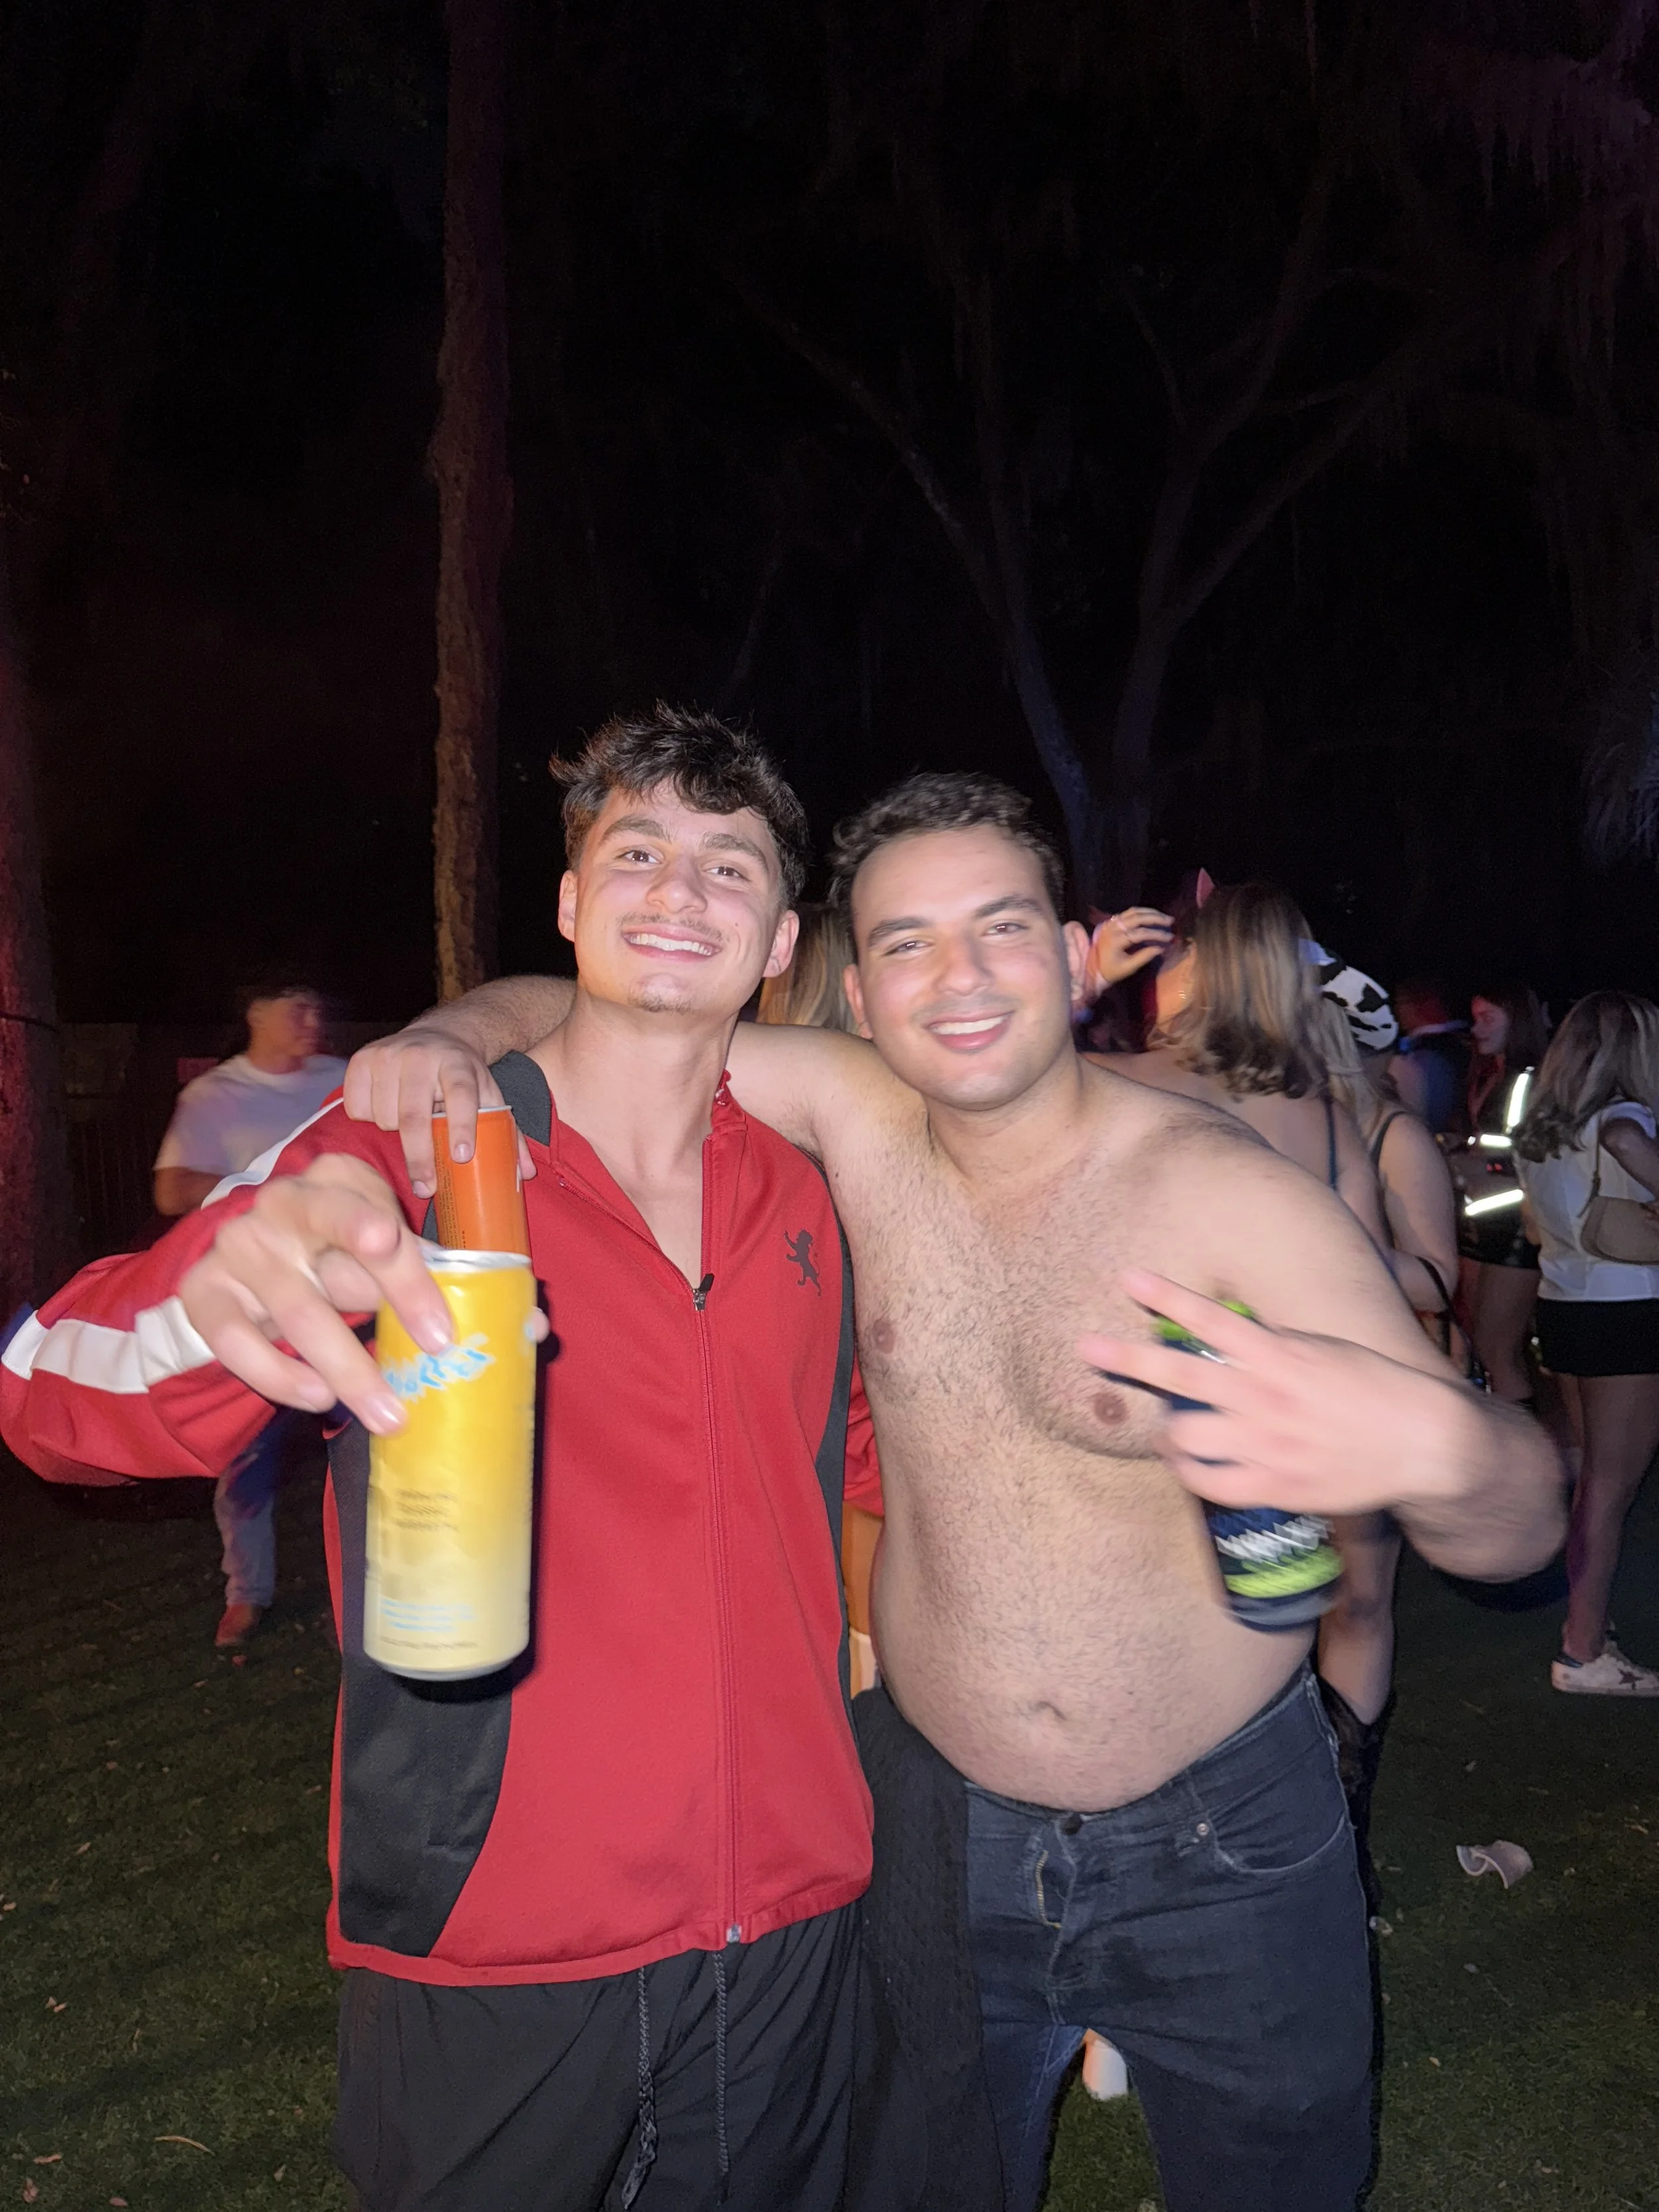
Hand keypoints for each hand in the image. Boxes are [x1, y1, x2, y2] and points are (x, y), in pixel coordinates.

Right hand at [180, 1155, 457, 1432]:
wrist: (252, 1255)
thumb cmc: (334, 1245)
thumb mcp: (374, 1243)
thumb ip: (404, 1268)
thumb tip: (444, 1325)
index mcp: (336, 1179)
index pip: (377, 1226)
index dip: (408, 1279)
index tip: (438, 1332)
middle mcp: (283, 1202)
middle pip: (337, 1264)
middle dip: (381, 1323)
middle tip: (422, 1370)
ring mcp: (238, 1244)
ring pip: (299, 1313)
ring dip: (346, 1369)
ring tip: (383, 1410)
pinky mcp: (204, 1288)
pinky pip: (237, 1341)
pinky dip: (280, 1376)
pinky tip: (319, 1397)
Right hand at [344, 1024, 523, 1198]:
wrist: (434, 1035)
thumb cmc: (462, 1077)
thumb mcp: (489, 1095)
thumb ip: (507, 1132)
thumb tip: (526, 1175)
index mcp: (459, 1064)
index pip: (461, 1095)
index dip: (462, 1125)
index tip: (461, 1156)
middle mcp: (422, 1055)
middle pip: (415, 1116)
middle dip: (419, 1155)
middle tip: (426, 1187)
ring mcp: (388, 1055)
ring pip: (384, 1116)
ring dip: (394, 1133)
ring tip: (409, 1126)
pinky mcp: (361, 1059)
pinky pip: (357, 1107)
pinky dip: (368, 1118)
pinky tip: (384, 1109)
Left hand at [1078, 1269, 1479, 1517]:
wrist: (1423, 1442)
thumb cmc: (1372, 1388)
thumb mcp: (1321, 1349)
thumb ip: (1271, 1345)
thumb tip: (1229, 1333)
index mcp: (1278, 1354)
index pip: (1210, 1318)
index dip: (1165, 1297)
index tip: (1127, 1277)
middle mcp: (1264, 1396)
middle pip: (1179, 1373)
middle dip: (1127, 1359)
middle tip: (1086, 1347)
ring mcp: (1266, 1443)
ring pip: (1184, 1435)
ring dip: (1164, 1431)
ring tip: (1160, 1429)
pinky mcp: (1274, 1485)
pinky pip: (1209, 1484)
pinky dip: (1189, 1473)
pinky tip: (1185, 1464)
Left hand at [1082, 909, 1172, 1000]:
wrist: (1093, 969)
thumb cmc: (1111, 971)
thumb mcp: (1129, 968)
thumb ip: (1144, 957)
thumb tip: (1161, 948)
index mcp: (1116, 940)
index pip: (1141, 933)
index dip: (1157, 934)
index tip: (1170, 938)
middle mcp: (1113, 928)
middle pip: (1138, 918)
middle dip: (1156, 918)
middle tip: (1170, 921)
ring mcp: (1112, 923)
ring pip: (1134, 911)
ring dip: (1150, 912)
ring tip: (1164, 917)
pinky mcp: (1112, 922)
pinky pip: (1128, 913)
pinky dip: (1142, 912)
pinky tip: (1152, 915)